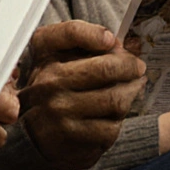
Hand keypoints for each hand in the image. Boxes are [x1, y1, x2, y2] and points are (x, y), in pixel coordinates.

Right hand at [15, 21, 145, 169]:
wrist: (32, 133)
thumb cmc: (52, 87)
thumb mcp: (55, 56)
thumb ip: (83, 43)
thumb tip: (120, 46)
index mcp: (44, 53)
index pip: (71, 33)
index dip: (95, 34)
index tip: (112, 40)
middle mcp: (49, 80)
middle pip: (105, 69)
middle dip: (129, 67)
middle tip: (137, 67)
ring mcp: (60, 110)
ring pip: (114, 99)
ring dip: (130, 93)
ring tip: (131, 89)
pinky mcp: (73, 136)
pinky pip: (112, 126)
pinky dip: (119, 119)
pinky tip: (115, 114)